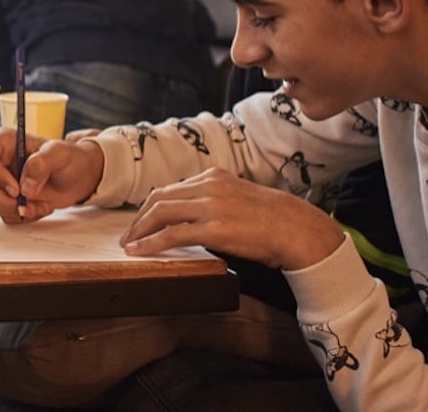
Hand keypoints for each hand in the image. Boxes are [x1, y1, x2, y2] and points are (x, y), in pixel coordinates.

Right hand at [0, 128, 104, 222]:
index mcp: (3, 143)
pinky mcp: (6, 198)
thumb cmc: (69, 158)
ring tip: (41, 205)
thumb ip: (41, 164)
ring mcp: (0, 182)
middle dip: (4, 200)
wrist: (79, 177)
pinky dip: (21, 216)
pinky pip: (2, 213)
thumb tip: (25, 187)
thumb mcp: (59, 154)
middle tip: (27, 203)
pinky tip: (39, 208)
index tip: (16, 188)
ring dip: (15, 209)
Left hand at [120, 168, 344, 269]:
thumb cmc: (273, 220)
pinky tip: (140, 251)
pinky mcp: (214, 229)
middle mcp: (208, 186)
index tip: (141, 220)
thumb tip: (189, 217)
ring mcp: (211, 206)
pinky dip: (151, 243)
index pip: (170, 188)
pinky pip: (173, 235)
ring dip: (140, 230)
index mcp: (213, 177)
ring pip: (161, 213)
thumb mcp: (238, 198)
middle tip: (128, 234)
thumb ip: (213, 200)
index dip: (151, 205)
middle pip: (159, 198)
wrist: (299, 230)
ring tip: (130, 244)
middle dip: (139, 218)